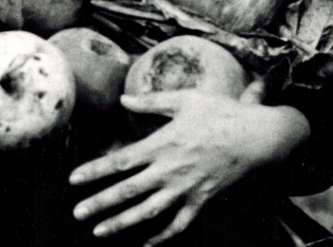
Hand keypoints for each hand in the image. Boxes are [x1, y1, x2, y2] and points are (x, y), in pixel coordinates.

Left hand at [68, 80, 309, 243]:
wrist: (259, 136)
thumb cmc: (221, 113)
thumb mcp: (184, 99)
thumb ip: (151, 101)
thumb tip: (123, 99)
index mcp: (162, 143)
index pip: (120, 160)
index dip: (95, 171)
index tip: (73, 179)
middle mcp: (170, 170)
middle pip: (128, 191)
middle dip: (100, 203)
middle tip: (77, 213)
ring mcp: (187, 189)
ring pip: (149, 212)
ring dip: (122, 224)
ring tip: (99, 232)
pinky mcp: (203, 201)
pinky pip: (180, 225)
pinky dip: (163, 237)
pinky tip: (147, 245)